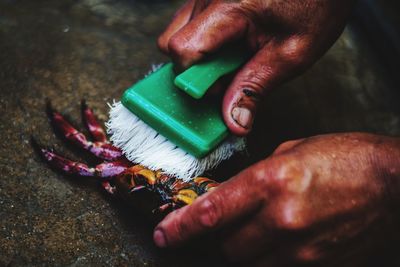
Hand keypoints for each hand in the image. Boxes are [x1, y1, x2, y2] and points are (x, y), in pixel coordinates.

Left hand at [153, 133, 399, 265]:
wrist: (396, 185)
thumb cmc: (347, 158)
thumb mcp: (294, 151)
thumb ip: (259, 175)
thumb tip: (236, 194)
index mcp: (272, 181)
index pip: (211, 212)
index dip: (180, 227)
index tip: (163, 234)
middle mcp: (282, 220)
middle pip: (227, 246)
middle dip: (221, 237)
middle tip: (230, 223)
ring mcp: (302, 249)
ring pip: (250, 264)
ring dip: (246, 250)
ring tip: (262, 230)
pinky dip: (272, 259)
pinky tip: (283, 240)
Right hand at [158, 0, 354, 134]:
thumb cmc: (315, 6)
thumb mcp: (292, 54)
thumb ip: (256, 88)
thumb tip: (234, 120)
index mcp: (230, 8)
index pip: (183, 49)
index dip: (193, 79)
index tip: (215, 92)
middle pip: (172, 43)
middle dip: (195, 69)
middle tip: (229, 74)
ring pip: (179, 33)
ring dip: (201, 55)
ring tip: (235, 56)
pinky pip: (192, 23)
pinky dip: (207, 41)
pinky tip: (233, 43)